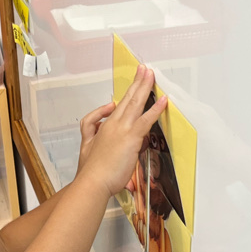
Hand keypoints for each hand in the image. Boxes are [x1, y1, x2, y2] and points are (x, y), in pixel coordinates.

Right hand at [76, 66, 166, 196]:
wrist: (92, 182)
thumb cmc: (92, 171)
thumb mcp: (87, 146)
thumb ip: (94, 130)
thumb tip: (104, 123)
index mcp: (104, 126)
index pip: (118, 105)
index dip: (127, 94)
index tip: (132, 86)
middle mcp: (113, 124)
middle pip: (127, 98)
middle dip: (137, 82)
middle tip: (144, 69)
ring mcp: (122, 129)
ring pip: (135, 103)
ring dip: (145, 87)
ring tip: (151, 75)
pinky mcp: (131, 137)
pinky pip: (146, 119)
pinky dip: (155, 108)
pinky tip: (163, 100)